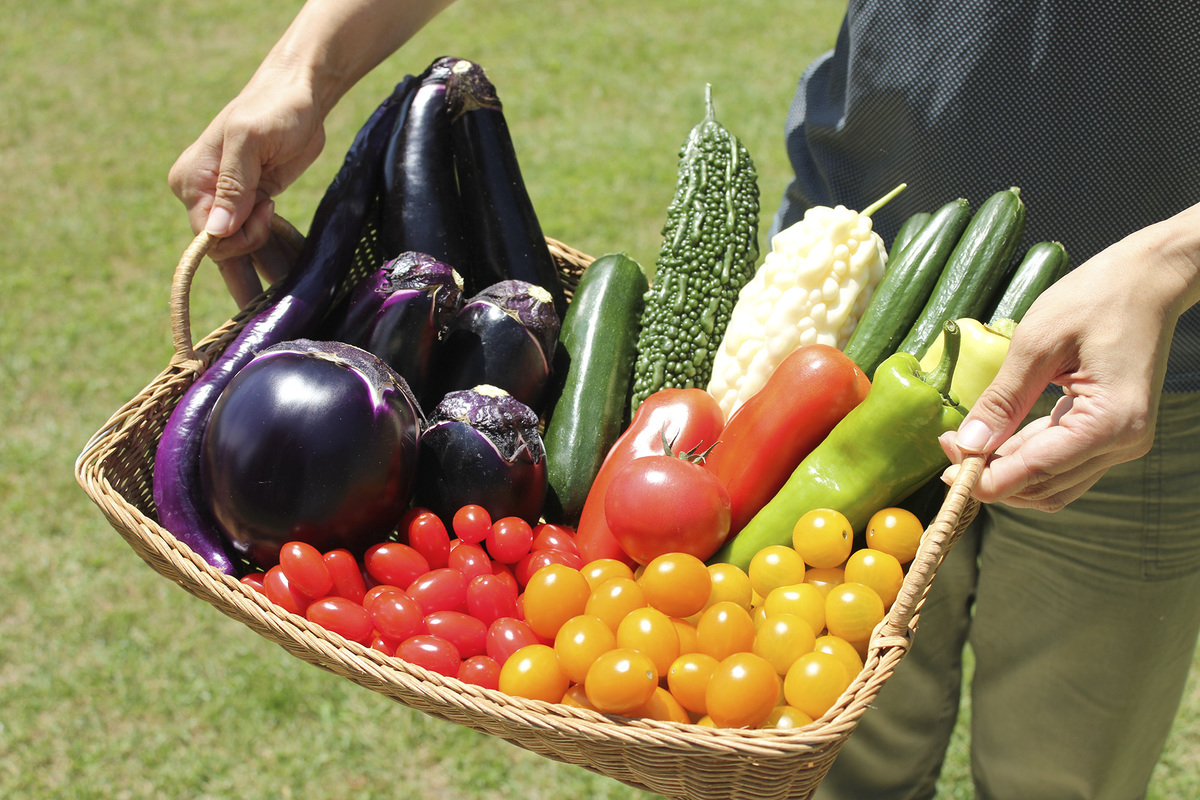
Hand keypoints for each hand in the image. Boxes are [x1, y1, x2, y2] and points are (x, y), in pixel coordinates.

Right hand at [168, 66, 326, 306]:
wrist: (302, 93)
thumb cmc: (274, 107)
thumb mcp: (250, 140)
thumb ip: (233, 184)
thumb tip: (216, 230)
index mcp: (193, 182)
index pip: (207, 236)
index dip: (238, 238)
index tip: (265, 212)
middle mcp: (205, 198)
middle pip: (224, 252)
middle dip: (252, 263)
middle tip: (280, 262)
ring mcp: (233, 205)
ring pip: (244, 254)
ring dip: (266, 273)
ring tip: (290, 303)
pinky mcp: (258, 207)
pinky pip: (264, 243)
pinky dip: (277, 257)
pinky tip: (293, 277)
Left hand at [940, 215, 1198, 510]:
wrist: (1148, 279)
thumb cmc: (1096, 298)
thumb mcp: (1036, 343)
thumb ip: (1002, 400)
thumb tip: (968, 445)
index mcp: (1110, 422)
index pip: (1035, 472)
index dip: (985, 478)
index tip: (945, 465)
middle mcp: (1123, 443)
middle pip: (1043, 487)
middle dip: (991, 476)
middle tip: (949, 447)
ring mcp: (1121, 442)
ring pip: (1052, 483)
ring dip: (1006, 472)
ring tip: (965, 442)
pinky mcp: (1112, 434)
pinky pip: (1062, 462)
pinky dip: (1025, 457)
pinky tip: (995, 437)